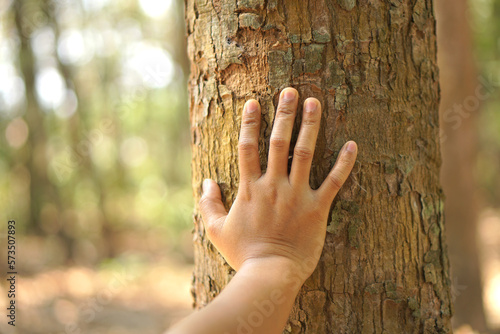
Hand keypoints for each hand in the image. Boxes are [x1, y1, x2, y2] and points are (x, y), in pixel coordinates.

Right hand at [199, 87, 356, 279]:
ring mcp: (297, 195)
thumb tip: (206, 183)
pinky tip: (353, 144)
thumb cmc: (243, 254)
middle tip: (289, 91)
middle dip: (283, 114)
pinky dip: (344, 163)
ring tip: (314, 102)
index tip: (254, 103)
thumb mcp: (216, 230)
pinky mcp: (318, 208)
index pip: (248, 147)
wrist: (270, 275)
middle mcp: (274, 186)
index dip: (250, 123)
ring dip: (310, 126)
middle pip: (278, 142)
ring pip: (305, 153)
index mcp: (251, 188)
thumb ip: (208, 205)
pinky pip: (334, 182)